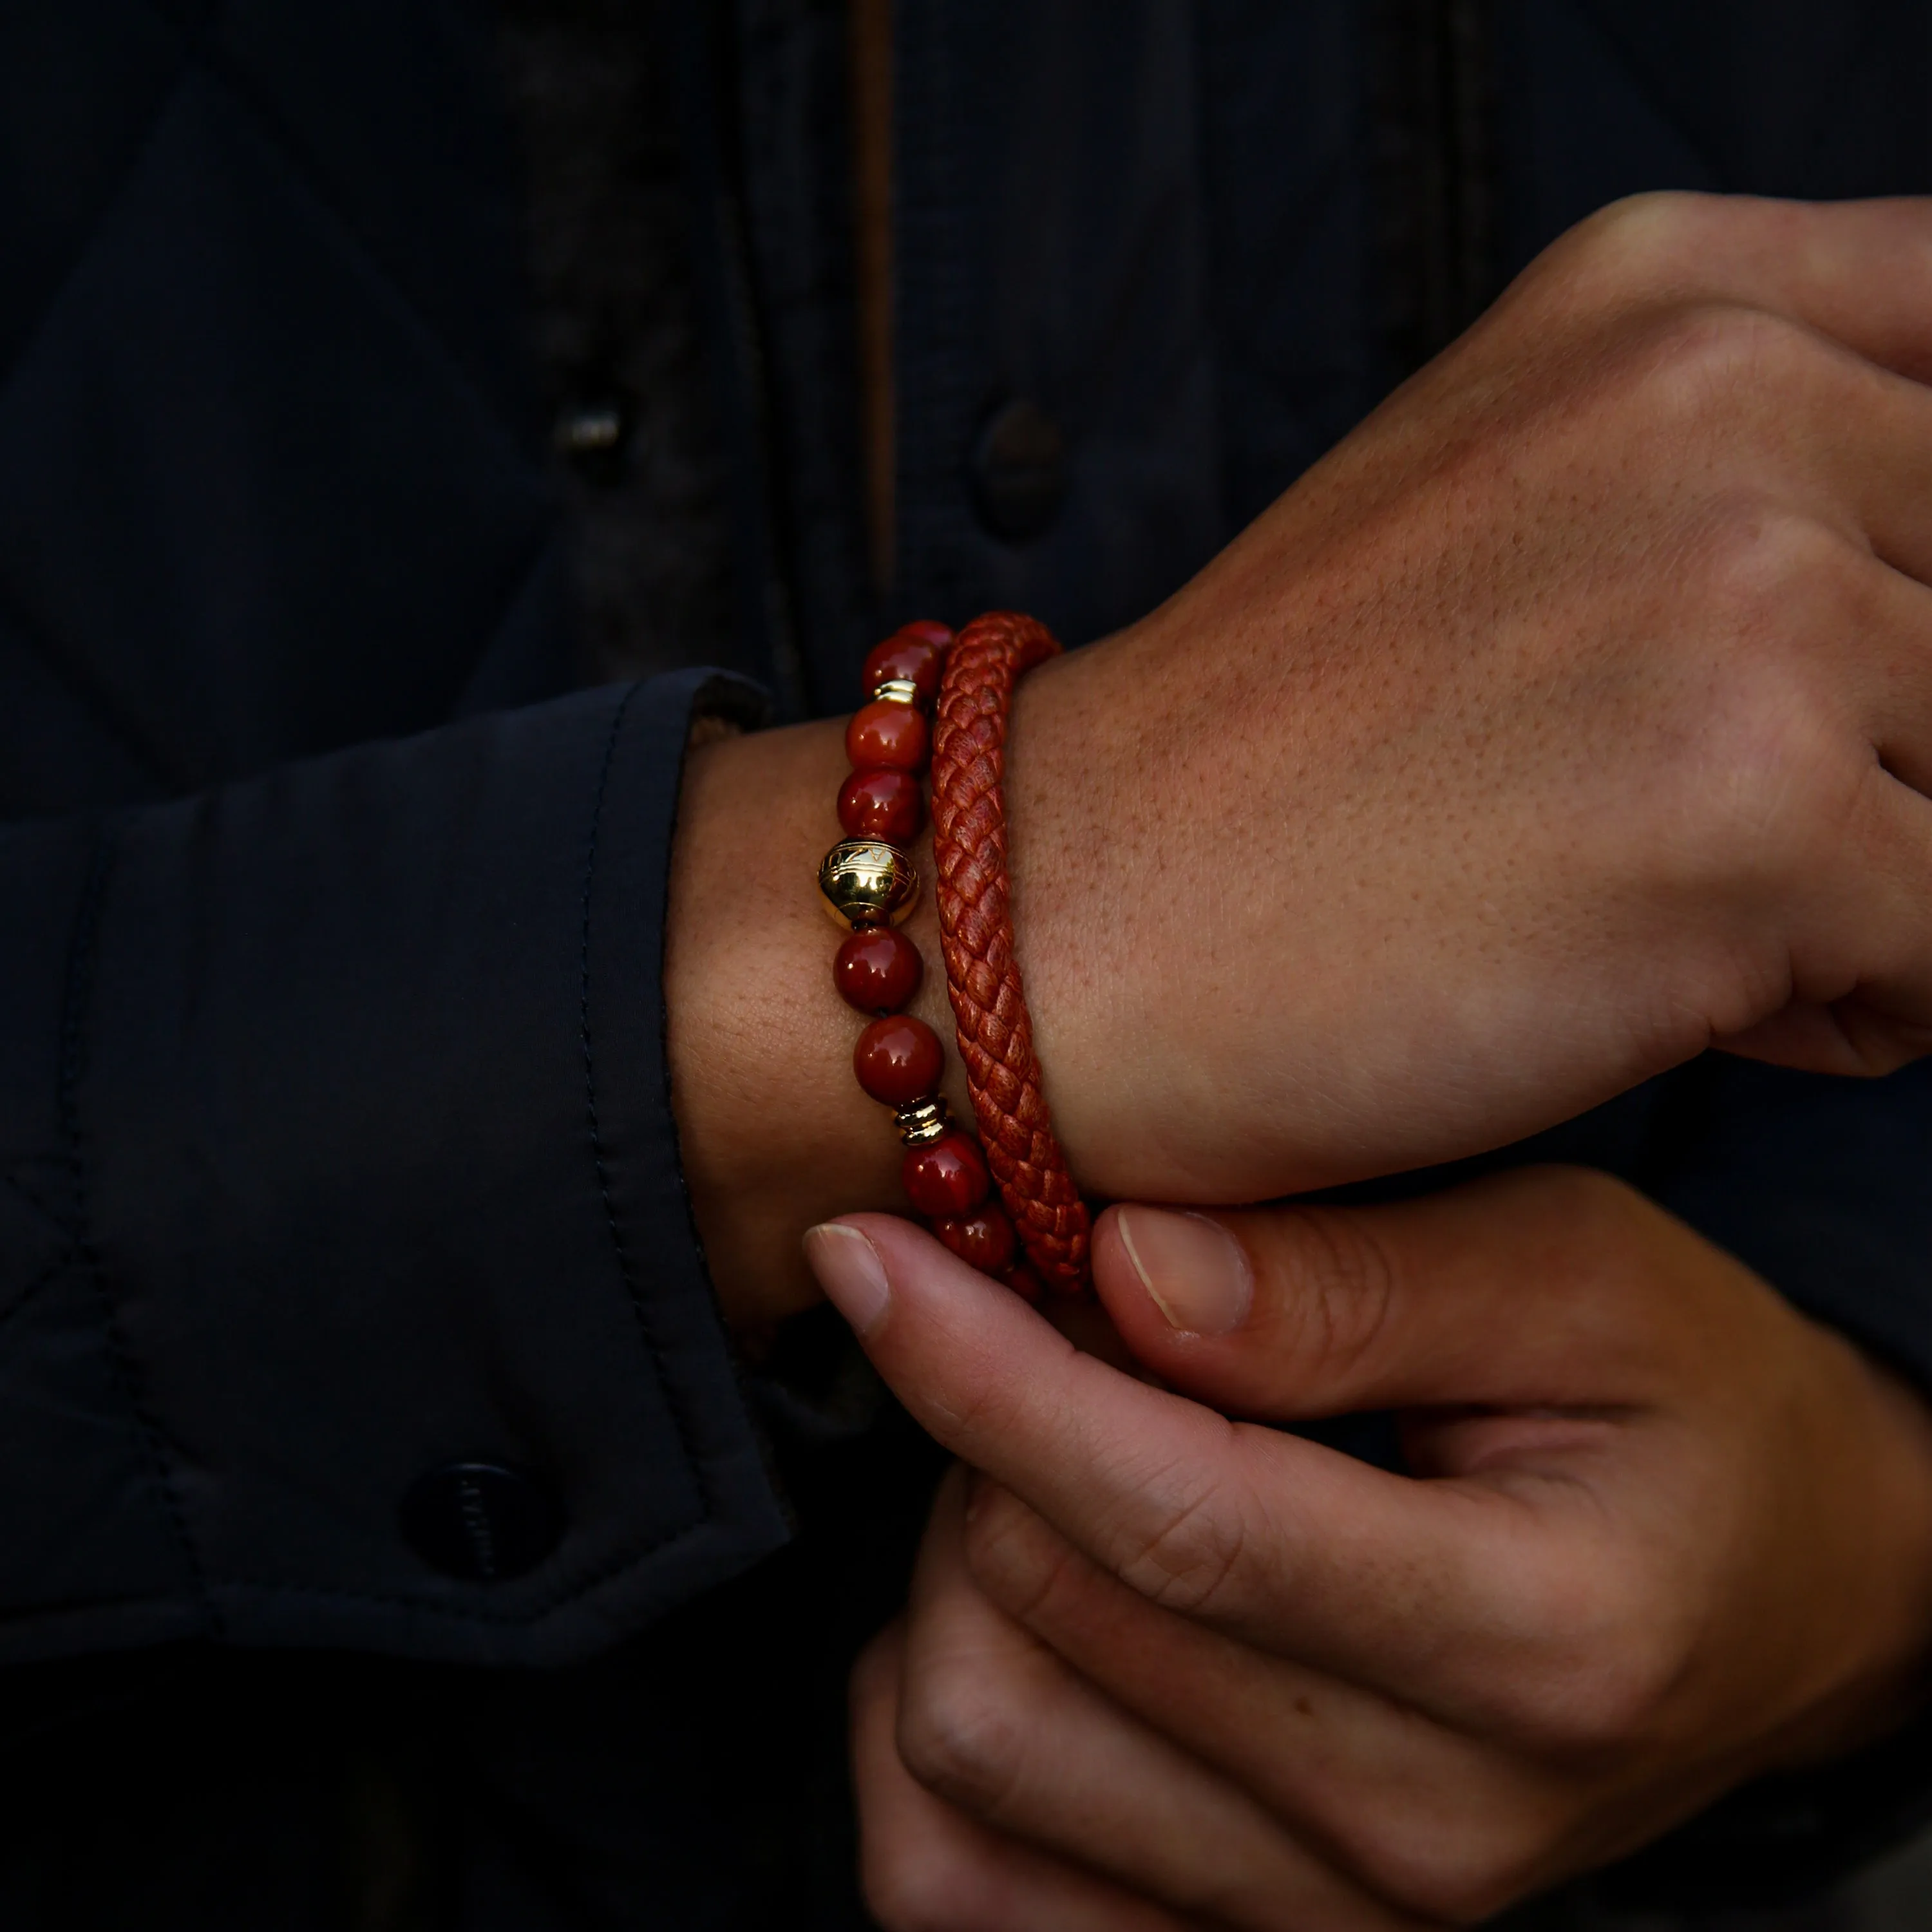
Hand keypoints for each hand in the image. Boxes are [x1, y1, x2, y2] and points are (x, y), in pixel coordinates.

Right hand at [670, 194, 1931, 1323]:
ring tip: (1679, 918)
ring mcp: (1747, 597)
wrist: (1050, 923)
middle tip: (1722, 828)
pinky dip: (1862, 1002)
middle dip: (1912, 744)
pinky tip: (1669, 998)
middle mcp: (1726, 398)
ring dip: (1891, 877)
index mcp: (1670, 299)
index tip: (1861, 684)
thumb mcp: (1504, 505)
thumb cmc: (1265, 765)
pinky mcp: (1755, 814)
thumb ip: (1756, 475)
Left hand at [814, 1171, 1931, 1927]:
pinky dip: (930, 1739)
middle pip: (1037, 1621)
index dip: (980, 1373)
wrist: (1778, 1596)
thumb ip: (1347, 1280)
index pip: (1171, 1519)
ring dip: (955, 1572)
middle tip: (1070, 1338)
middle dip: (989, 1435)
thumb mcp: (1571, 1271)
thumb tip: (1122, 1271)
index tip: (868, 1255)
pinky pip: (957, 1886)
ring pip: (966, 1752)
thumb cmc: (1677, 1402)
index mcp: (1533, 1644)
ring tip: (1065, 1472)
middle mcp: (1427, 1833)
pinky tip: (1021, 1616)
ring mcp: (1331, 1926)